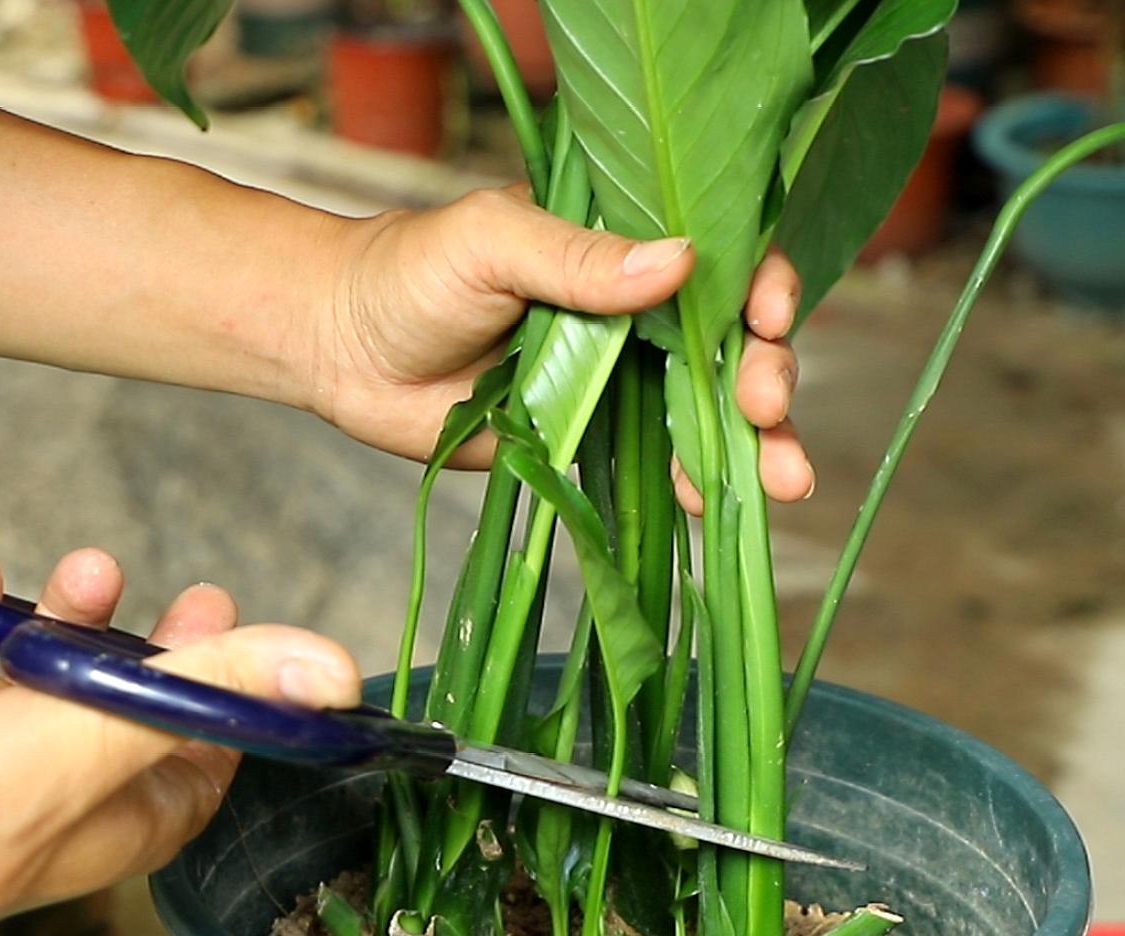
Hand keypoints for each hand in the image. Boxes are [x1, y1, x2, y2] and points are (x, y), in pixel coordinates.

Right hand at [0, 550, 360, 935]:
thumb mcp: (119, 730)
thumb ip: (225, 684)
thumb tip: (333, 669)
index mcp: (131, 810)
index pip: (215, 748)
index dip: (241, 692)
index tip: (259, 636)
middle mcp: (71, 775)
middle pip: (143, 693)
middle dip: (167, 637)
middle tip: (197, 594)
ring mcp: (0, 737)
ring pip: (60, 652)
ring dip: (75, 604)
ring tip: (87, 568)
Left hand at [307, 185, 813, 502]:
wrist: (340, 349)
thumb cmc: (408, 272)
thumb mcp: (492, 243)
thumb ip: (579, 258)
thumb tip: (680, 261)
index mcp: (621, 243)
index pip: (721, 257)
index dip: (762, 286)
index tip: (769, 315)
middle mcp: (634, 309)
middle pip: (732, 341)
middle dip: (765, 374)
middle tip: (760, 406)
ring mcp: (616, 377)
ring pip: (707, 409)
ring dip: (755, 443)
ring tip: (783, 480)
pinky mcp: (588, 435)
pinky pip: (655, 460)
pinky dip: (693, 482)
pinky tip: (717, 503)